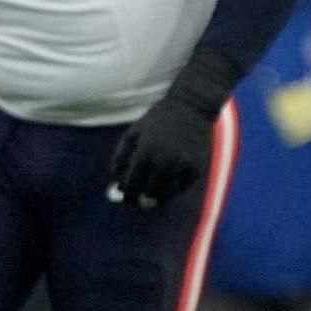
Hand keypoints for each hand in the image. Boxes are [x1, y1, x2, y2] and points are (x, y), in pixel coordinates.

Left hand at [110, 48, 237, 210]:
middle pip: (149, 193)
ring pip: (167, 194)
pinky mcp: (196, 167)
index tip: (126, 199)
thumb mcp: (134, 132)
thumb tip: (114, 180)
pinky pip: (184, 188)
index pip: (132, 184)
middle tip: (139, 203)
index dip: (128, 196)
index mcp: (144, 153)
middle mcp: (162, 162)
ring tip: (154, 198)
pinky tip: (171, 187)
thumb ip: (120, 155)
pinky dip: (176, 191)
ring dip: (159, 198)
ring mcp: (181, 166)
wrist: (191, 107)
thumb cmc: (158, 119)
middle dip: (142, 200)